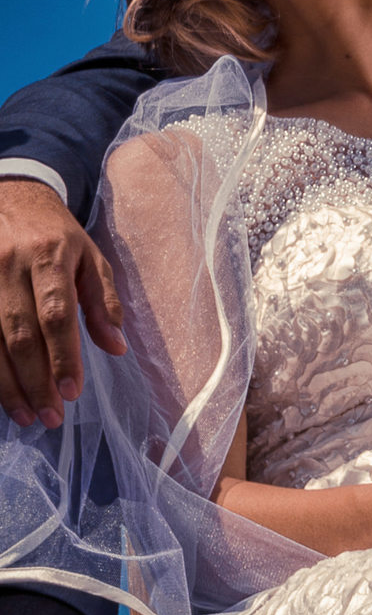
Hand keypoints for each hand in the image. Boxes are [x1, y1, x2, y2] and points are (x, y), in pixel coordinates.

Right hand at [0, 180, 125, 427]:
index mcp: (48, 257)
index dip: (63, 356)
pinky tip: (2, 395)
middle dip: (36, 381)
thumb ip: (104, 303)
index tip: (72, 392)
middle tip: (53, 416)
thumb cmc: (56, 236)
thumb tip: (117, 348)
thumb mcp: (90, 258)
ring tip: (28, 417)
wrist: (11, 198)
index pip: (56, 314)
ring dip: (8, 385)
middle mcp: (9, 267)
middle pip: (20, 334)